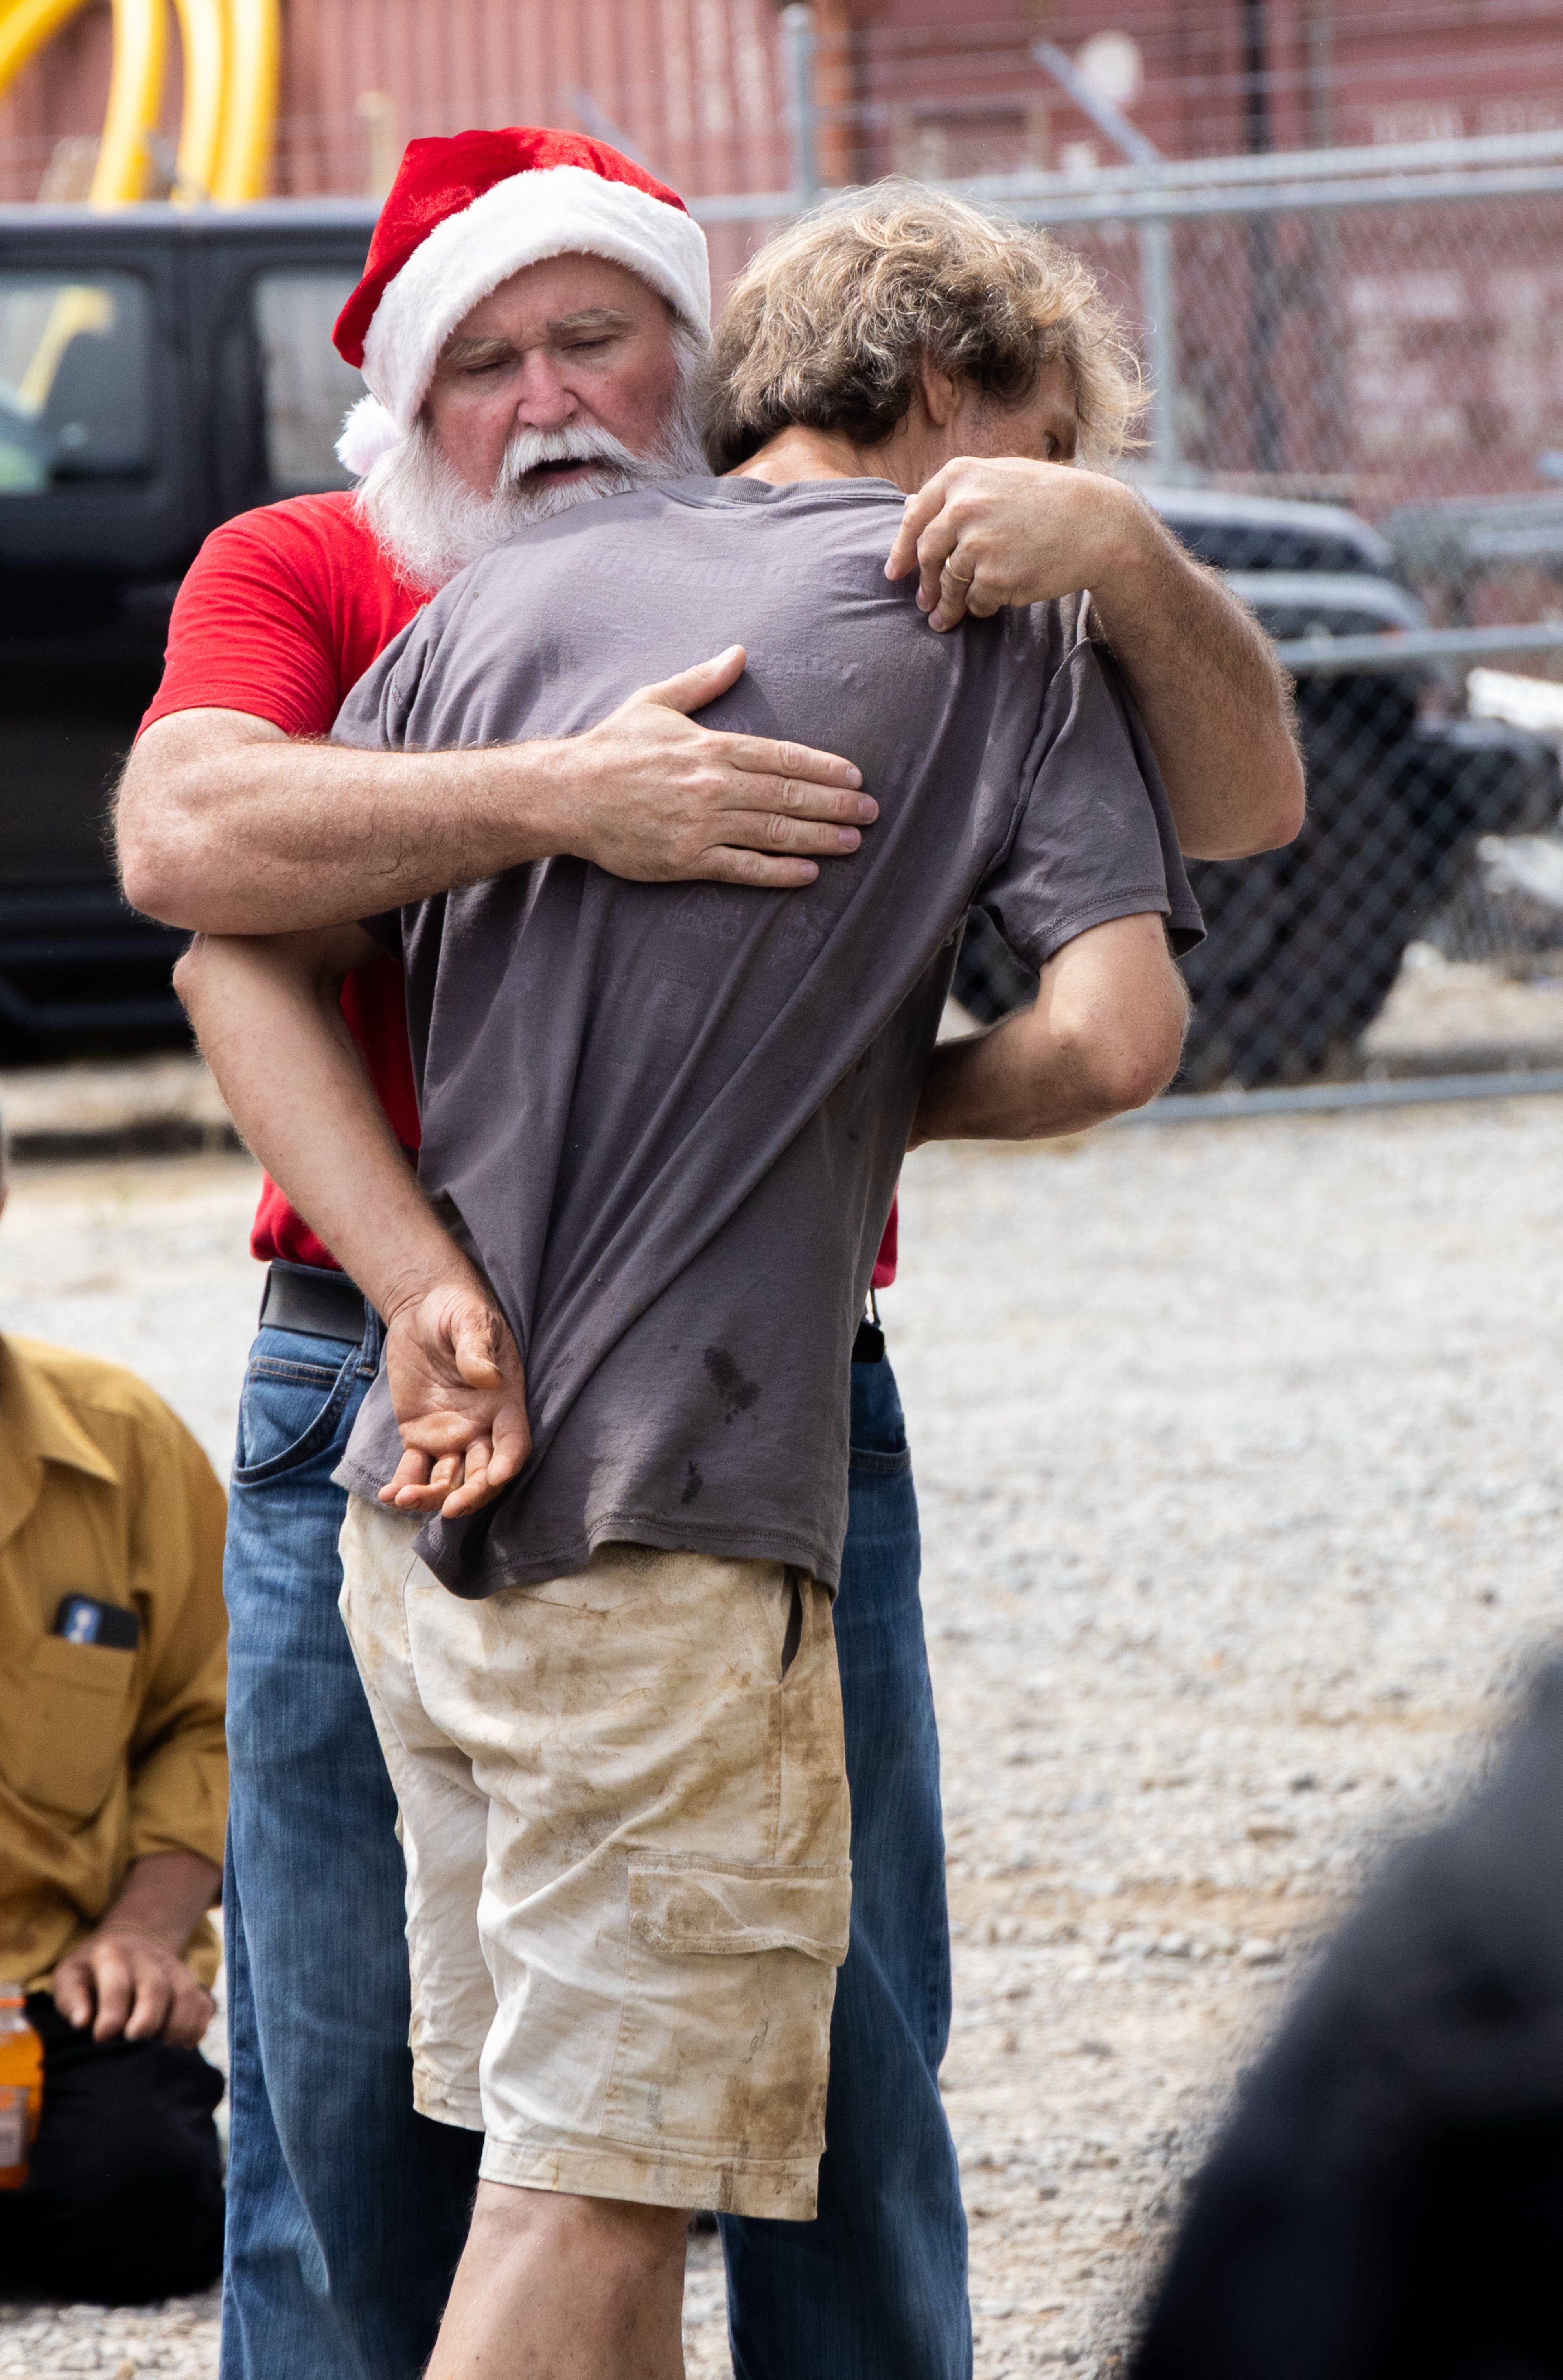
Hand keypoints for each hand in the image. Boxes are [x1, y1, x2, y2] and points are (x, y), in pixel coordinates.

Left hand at [53, 1928, 213, 2046]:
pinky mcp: (192, 1982)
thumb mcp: (71, 1975)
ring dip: (175, 2027)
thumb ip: (71, 1998)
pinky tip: (180, 2042)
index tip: (102, 2036)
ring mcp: (175, 1969)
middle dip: (147, 2020)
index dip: (112, 2014)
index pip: (117, 1984)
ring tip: (160, 2044)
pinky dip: (196, 2027)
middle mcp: (149, 1957)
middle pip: (156, 1989)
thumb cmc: (93, 1971)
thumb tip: (82, 2022)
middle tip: (134, 2038)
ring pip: (186, 1997)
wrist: (130, 1942)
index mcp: (114, 1953)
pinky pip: (204, 2005)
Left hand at [382, 1279, 530, 1519]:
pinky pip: (415, 1468)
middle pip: (483, 1473)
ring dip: (432, 1496)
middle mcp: (481, 1428)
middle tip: (451, 1507)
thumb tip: (488, 1378)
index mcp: (503, 1404)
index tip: (496, 1477)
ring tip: (405, 1498)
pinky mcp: (420, 1436)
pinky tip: (389, 1495)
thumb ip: (477, 1349)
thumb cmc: (457, 1310)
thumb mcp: (469, 1321)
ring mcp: (450, 1436)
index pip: (513, 1444)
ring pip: (448, 1479)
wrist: (423, 1308)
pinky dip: (404, 1485)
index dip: (508, 1464)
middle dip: (471, 1494)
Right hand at [561, 646, 875, 889]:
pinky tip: (809, 872)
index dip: (823, 768)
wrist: (566, 794)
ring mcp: (701, 825)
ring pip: (774, 831)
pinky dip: (779, 872)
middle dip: (835, 803)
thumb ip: (702, 682)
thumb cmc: (610, 748)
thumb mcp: (655, 702)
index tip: (854, 776)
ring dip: (819, 837)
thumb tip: (739, 653)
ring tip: (853, 841)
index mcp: (711, 747)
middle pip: (787, 794)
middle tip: (870, 811)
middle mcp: (713, 786)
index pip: (782, 756)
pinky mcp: (686, 859)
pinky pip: (743, 868)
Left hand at [885, 458, 1141, 630]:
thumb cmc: (1051, 499)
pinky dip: (982, 607)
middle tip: (924, 602)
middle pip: (928, 554)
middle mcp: (963, 507)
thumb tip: (908, 504)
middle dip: (924, 584)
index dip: (902, 549)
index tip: (896, 572)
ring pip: (950, 583)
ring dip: (947, 606)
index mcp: (960, 477)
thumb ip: (956, 493)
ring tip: (945, 619)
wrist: (1098, 524)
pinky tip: (995, 603)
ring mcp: (978, 543)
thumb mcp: (1001, 478)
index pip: (916, 517)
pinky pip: (977, 601)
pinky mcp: (995, 578)